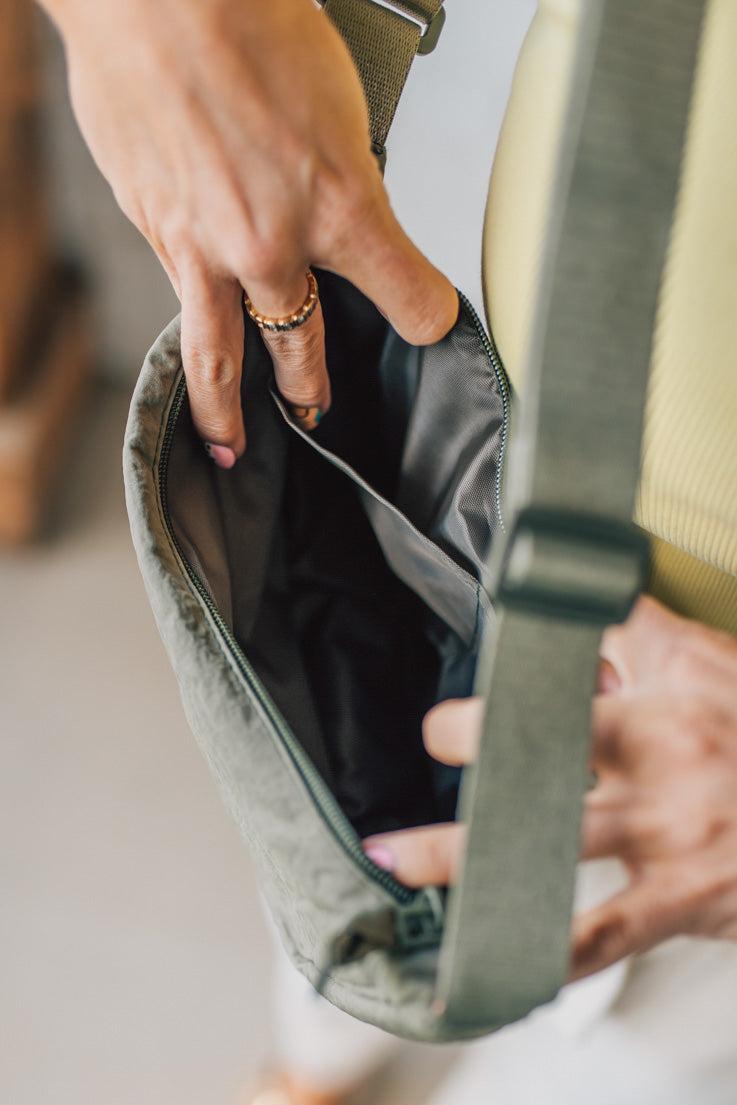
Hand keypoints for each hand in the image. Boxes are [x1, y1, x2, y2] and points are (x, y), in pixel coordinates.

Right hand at [42, 0, 456, 462]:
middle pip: (303, 352)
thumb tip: (333, 201)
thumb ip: (340, 176)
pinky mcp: (156, 232)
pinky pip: (178, 300)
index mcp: (340, 210)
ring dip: (229, 411)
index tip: (432, 323)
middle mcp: (272, 248)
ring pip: (222, 357)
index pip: (410, 300)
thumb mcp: (337, 103)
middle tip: (318, 417)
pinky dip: (189, 328)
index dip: (429, 316)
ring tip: (234, 446)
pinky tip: (190, 339)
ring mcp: (206, 250)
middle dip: (314, 393)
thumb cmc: (249, 21)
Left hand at [363, 597, 736, 980]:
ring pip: (550, 858)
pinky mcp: (680, 903)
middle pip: (539, 768)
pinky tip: (490, 971)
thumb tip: (579, 579)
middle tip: (417, 766)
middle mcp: (654, 778)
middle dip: (470, 763)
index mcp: (658, 713)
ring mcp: (664, 845)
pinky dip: (545, 958)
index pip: (558, 697)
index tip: (444, 719)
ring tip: (398, 863)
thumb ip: (635, 627)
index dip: (496, 706)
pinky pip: (601, 939)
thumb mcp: (706, 661)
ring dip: (466, 861)